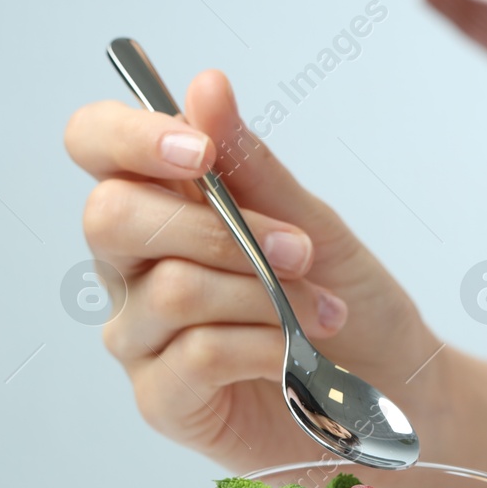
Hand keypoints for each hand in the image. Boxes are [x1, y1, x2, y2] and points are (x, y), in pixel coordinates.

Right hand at [64, 70, 437, 467]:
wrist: (392, 391)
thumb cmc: (347, 303)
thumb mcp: (312, 223)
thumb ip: (250, 165)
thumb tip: (205, 87)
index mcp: (156, 206)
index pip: (94, 144)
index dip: (131, 136)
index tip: (203, 152)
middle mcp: (131, 271)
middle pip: (110, 217)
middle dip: (214, 228)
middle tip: (297, 248)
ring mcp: (139, 339)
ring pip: (171, 290)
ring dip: (263, 294)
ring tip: (322, 310)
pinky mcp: (162, 400)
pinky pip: (199, 354)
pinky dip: (262, 345)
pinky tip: (296, 356)